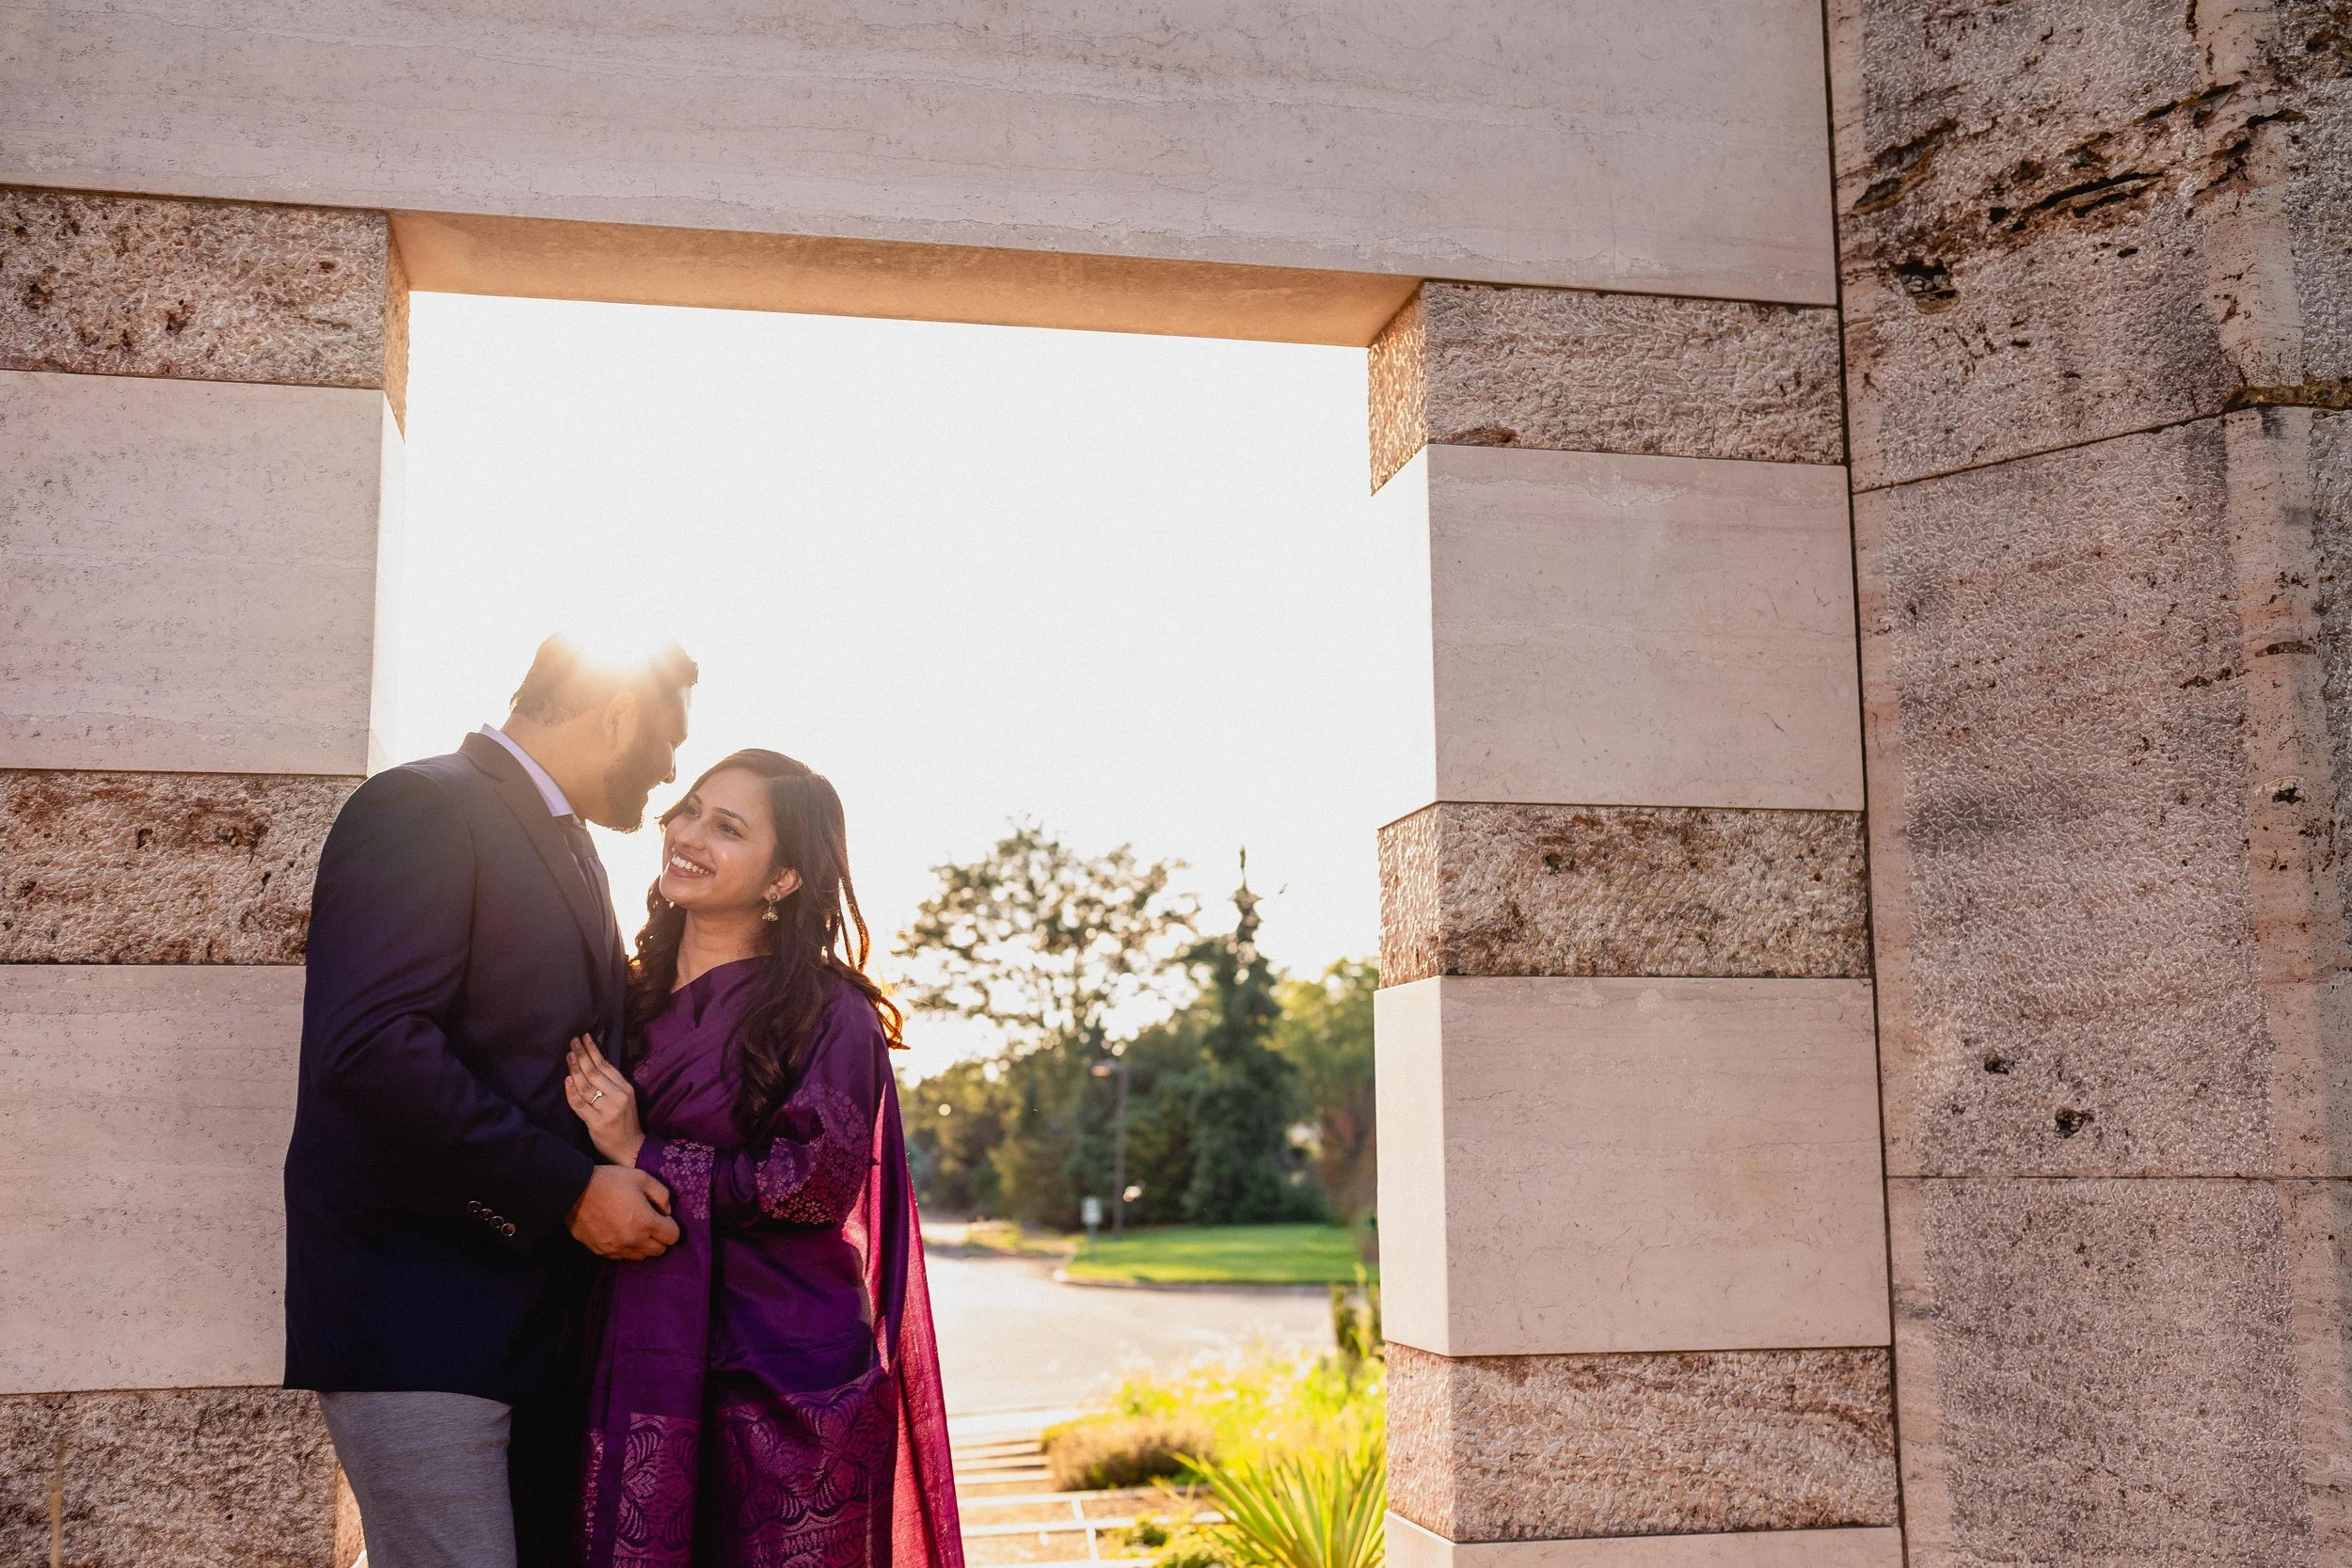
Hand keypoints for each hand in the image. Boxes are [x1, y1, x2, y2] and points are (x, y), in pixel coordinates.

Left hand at [565, 1034, 643, 1166]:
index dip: (594, 1050)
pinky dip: (572, 1092)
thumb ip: (611, 1084)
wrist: (631, 1149)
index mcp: (626, 1089)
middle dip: (582, 1055)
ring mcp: (608, 1110)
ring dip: (575, 1069)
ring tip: (568, 1056)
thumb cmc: (624, 1123)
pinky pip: (580, 1104)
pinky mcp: (597, 1122)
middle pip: (595, 1072)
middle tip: (572, 1042)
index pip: (606, 1065)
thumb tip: (591, 1064)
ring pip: (586, 1086)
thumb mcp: (624, 1100)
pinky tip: (567, 1081)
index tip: (584, 1037)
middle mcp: (619, 1097)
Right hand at [566, 1165, 678, 1259]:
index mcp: (647, 1223)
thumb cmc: (610, 1181)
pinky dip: (625, 1248)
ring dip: (643, 1245)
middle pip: (659, 1251)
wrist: (574, 1191)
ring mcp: (616, 1249)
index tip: (662, 1217)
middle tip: (650, 1223)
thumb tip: (667, 1211)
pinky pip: (621, 1256)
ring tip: (634, 1229)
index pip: (673, 1237)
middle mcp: (634, 1241)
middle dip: (660, 1238)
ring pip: (640, 1256)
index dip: (671, 1226)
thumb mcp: (642, 1178)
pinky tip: (619, 1233)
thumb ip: (661, 1194)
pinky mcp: (601, 1251)